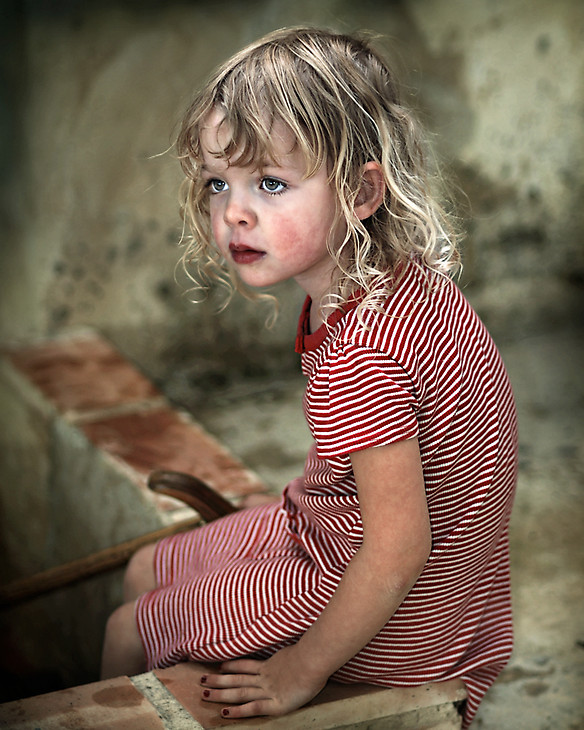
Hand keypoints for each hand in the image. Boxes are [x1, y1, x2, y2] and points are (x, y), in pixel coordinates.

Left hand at [200, 645, 327, 718]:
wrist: (314, 660)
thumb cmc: (312, 653)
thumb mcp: (299, 648)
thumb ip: (293, 651)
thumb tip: (298, 646)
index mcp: (271, 664)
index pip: (246, 665)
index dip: (232, 666)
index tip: (220, 666)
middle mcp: (265, 677)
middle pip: (237, 679)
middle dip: (218, 681)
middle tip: (200, 680)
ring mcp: (268, 690)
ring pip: (239, 692)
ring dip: (221, 694)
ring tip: (205, 695)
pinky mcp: (275, 704)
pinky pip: (252, 707)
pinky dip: (238, 711)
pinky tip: (225, 713)